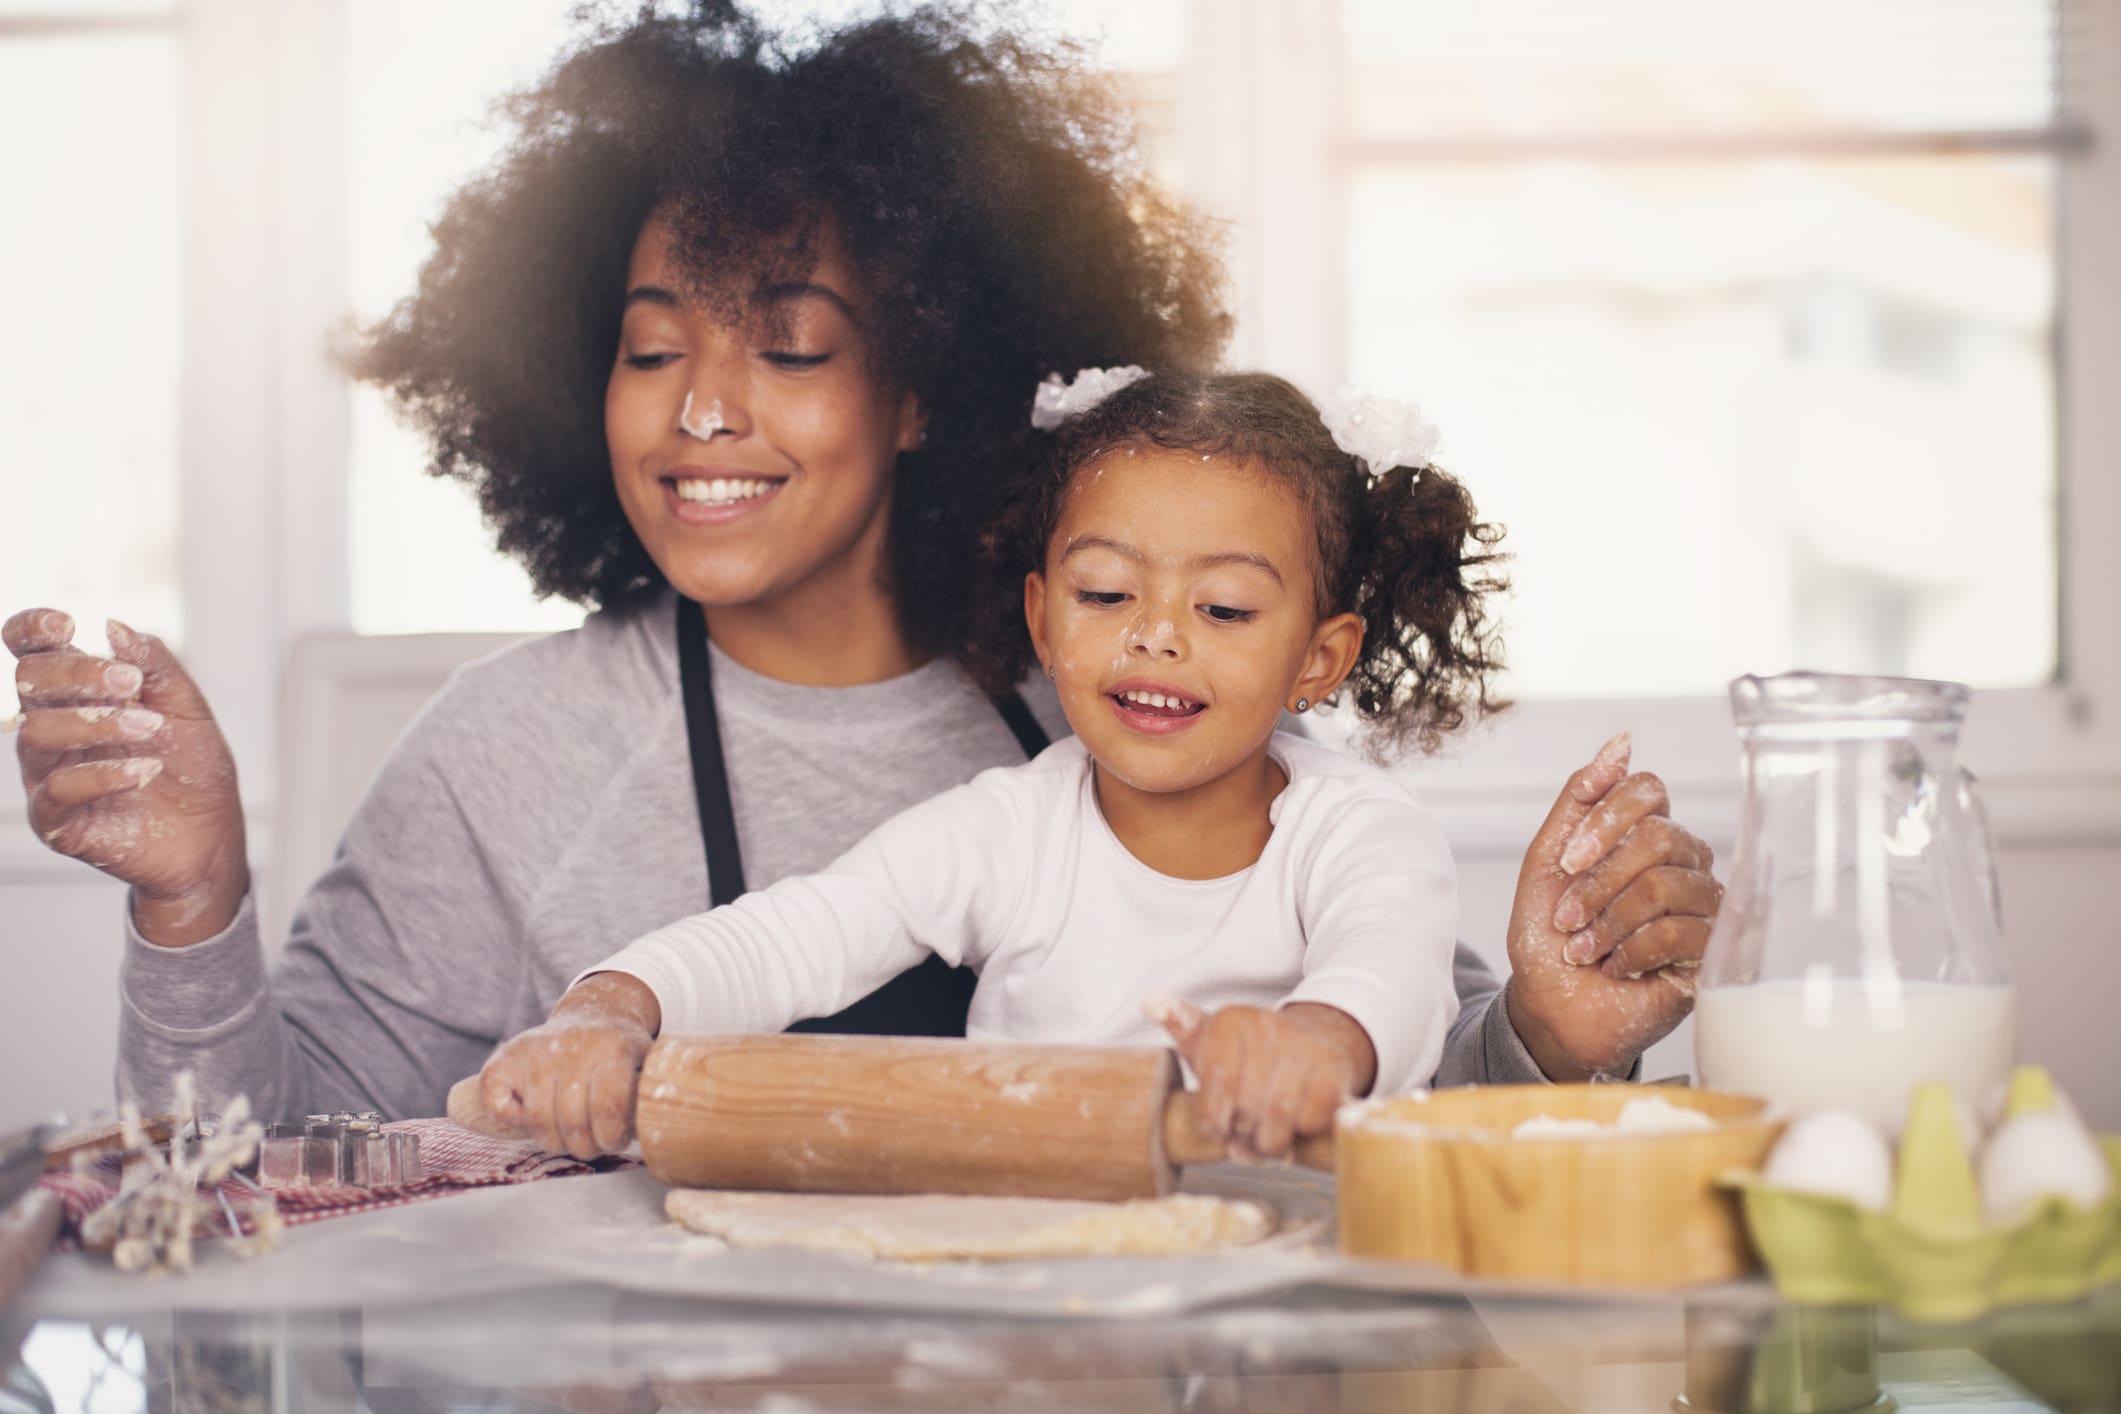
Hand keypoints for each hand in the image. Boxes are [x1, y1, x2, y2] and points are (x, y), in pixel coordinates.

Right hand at [6, 609, 249, 944]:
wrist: (211, 834)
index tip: (67, 625)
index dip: (33, 629)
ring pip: (36, 733)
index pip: (31, 651)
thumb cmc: (193, 768)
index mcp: (77, 695)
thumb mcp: (187, 708)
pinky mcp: (58, 820)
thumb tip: (114, 627)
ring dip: (97, 724)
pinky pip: (57, 790)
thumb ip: (155, 666)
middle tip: (130, 681)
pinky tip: (145, 770)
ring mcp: (49, 774)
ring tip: (149, 727)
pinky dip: (103, 774)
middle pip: (28, 683)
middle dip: (77, 674)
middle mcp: (54, 730)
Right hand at [476, 973, 659, 1157]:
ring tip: (570, 1136)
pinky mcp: (505, 1057)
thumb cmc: (622, 1053)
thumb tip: (654, 1133)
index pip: (609, 1106)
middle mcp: (572, 1046)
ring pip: (538, 1121)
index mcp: (613, 1048)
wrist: (593, 1014)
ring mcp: (535, 1051)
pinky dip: (511, 1119)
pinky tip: (532, 1114)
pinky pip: (496, 1103)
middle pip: (572, 1121)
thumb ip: (650, 1093)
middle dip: (585, 1146)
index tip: (614, 1141)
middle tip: (593, 1144)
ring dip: (554, 1141)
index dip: (611, 1136)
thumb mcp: (648, 1062)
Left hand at [1151, 996, 1374, 1159]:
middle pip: (1246, 1105)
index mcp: (1230, 1021)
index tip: (1220, 1126)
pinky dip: (1303, 1133)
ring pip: (1280, 1115)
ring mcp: (1304, 1045)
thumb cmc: (1249, 1055)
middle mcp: (1267, 1025)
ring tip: (1267, 1140)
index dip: (1215, 1120)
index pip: (1215, 1086)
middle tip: (1245, 1137)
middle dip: (1243, 1134)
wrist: (1311, 1042)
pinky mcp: (1334, 1066)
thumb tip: (1150, 1002)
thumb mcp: (1209, 1040)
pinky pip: (1314, 1117)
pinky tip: (1296, 1126)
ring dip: (1272, 1141)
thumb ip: (1180, 1026)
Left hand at [1504, 732, 1722, 1080]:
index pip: (1649, 790)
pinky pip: (1682, 932)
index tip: (1568, 862)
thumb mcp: (1546, 862)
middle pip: (1660, 837)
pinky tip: (1614, 966)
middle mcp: (1681, 863)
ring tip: (1583, 947)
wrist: (1551, 1008)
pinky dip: (1632, 950)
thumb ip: (1579, 799)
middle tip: (1566, 917)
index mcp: (1643, 834)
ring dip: (1610, 920)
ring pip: (1668, 884)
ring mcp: (1701, 907)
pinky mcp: (1710, 953)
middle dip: (1599, 881)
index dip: (1606, 820)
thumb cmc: (1549, 938)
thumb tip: (1621, 742)